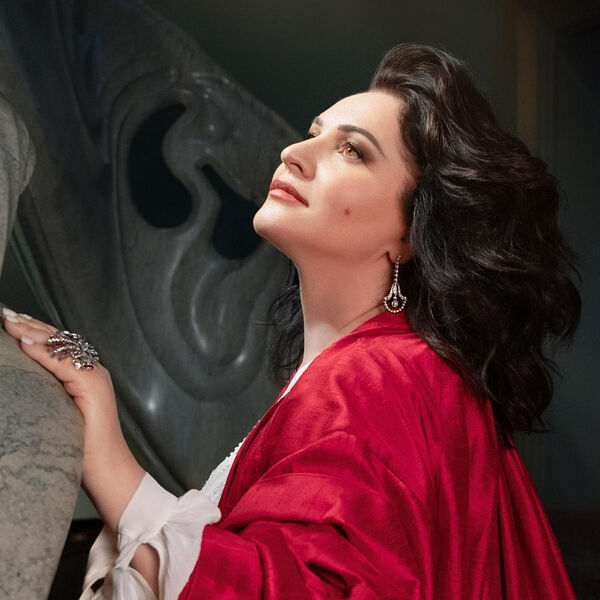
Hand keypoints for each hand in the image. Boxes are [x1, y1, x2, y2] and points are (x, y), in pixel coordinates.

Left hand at [1, 306, 144, 531]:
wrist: (107, 466)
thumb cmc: (83, 445)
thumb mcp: (64, 411)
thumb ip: (55, 388)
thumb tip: (29, 374)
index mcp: (87, 374)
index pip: (62, 345)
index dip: (37, 331)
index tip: (13, 321)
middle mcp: (94, 370)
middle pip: (61, 340)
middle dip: (31, 325)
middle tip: (6, 314)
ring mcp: (95, 376)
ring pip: (62, 347)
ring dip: (33, 333)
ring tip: (10, 323)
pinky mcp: (92, 385)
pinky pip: (63, 363)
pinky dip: (42, 352)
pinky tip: (23, 342)